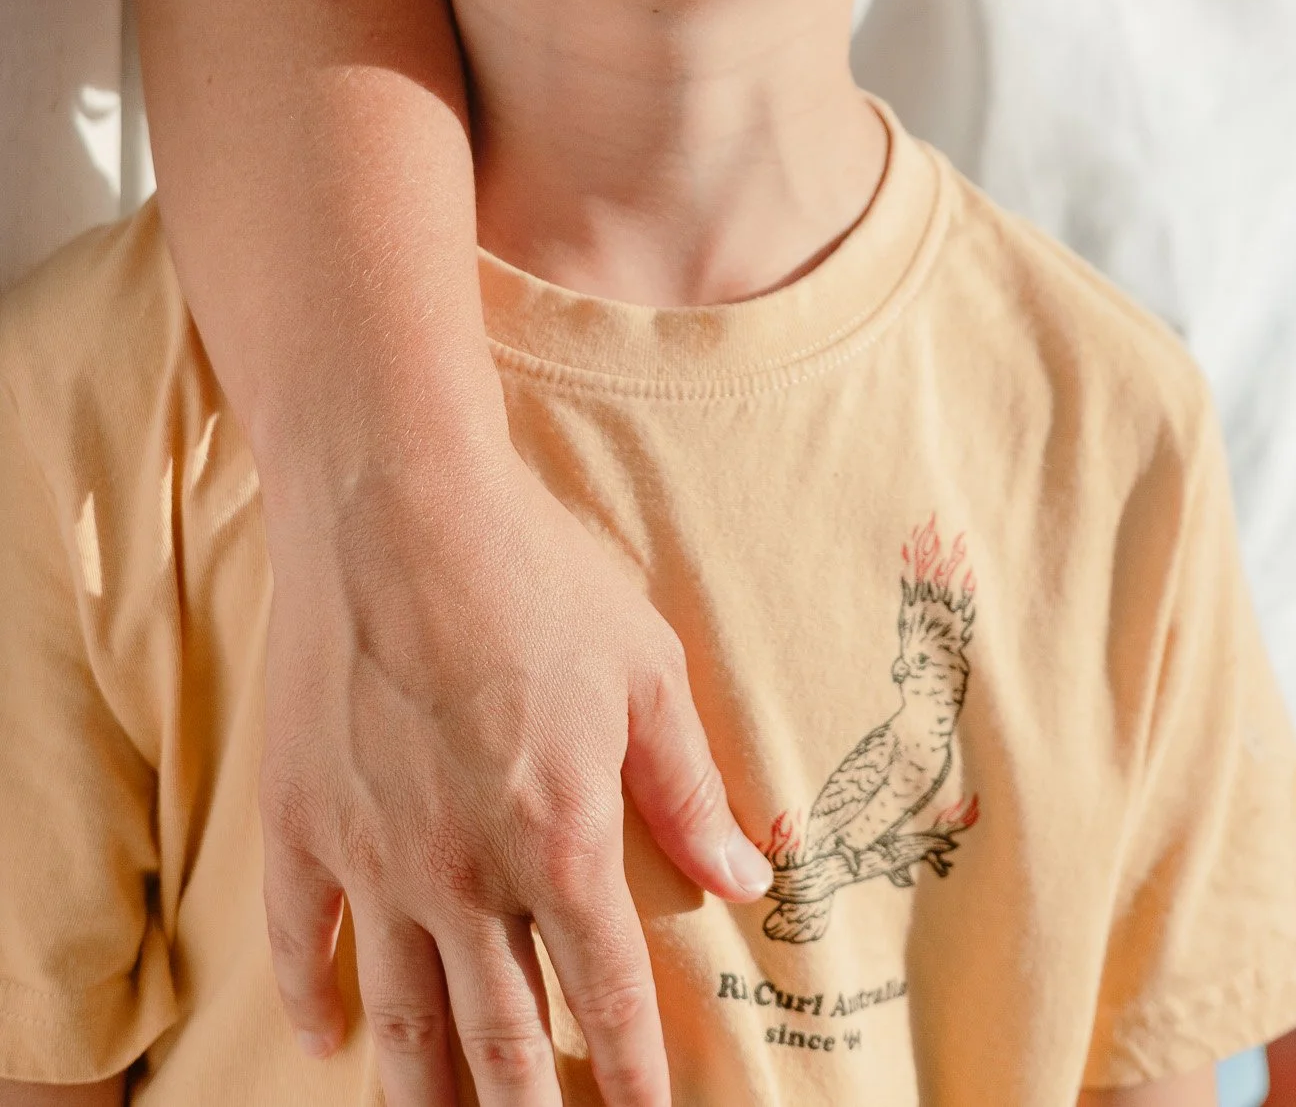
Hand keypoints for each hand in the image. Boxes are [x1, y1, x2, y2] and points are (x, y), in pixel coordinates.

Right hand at [258, 423, 771, 1106]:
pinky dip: (313, 1003)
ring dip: (425, 1092)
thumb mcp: (643, 667)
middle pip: (498, 1036)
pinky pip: (299, 943)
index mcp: (558, 837)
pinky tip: (330, 1042)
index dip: (630, 1072)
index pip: (606, 991)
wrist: (391, 500)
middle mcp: (461, 871)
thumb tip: (743, 878)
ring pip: (399, 1018)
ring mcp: (370, 854)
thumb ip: (686, 786)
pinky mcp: (299, 818)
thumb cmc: (532, 570)